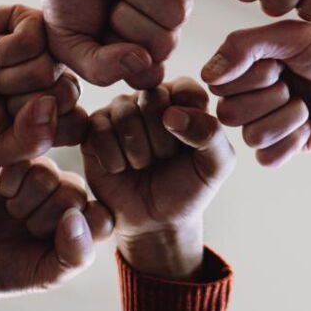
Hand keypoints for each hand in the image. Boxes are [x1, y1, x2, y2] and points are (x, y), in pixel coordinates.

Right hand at [0, 5, 85, 164]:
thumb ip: (31, 142)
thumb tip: (51, 105)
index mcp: (61, 109)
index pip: (77, 125)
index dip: (38, 130)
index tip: (11, 124)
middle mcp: (61, 77)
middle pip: (66, 95)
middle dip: (21, 103)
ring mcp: (50, 48)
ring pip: (46, 70)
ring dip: (7, 78)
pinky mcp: (32, 20)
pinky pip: (31, 40)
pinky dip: (3, 51)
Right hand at [0, 161, 113, 310]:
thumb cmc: (10, 271)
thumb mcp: (46, 275)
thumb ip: (74, 255)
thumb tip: (75, 218)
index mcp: (84, 223)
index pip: (100, 216)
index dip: (74, 231)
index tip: (50, 245)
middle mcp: (67, 196)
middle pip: (73, 192)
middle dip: (41, 219)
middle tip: (24, 229)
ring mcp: (42, 177)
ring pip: (46, 174)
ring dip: (22, 201)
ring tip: (12, 212)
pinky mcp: (15, 163)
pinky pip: (21, 161)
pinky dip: (7, 183)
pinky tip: (0, 194)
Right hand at [34, 0, 197, 88]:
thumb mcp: (67, 41)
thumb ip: (98, 67)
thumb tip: (143, 60)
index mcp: (139, 54)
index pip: (149, 74)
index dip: (122, 54)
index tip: (101, 32)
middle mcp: (164, 31)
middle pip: (164, 45)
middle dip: (127, 19)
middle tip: (111, 1)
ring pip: (176, 12)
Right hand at [81, 78, 234, 279]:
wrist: (156, 222)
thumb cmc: (189, 188)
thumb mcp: (216, 165)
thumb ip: (210, 133)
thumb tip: (171, 114)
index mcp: (185, 98)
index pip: (184, 88)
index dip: (187, 122)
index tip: (189, 146)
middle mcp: (150, 98)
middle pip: (151, 98)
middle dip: (162, 140)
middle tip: (164, 159)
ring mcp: (120, 111)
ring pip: (124, 114)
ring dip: (138, 152)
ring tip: (144, 165)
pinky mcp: (94, 129)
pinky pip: (99, 131)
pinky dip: (114, 159)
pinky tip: (122, 169)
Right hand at [201, 22, 310, 166]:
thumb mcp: (292, 37)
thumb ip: (245, 46)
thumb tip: (206, 76)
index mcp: (248, 65)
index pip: (218, 83)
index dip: (250, 76)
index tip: (281, 63)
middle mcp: (252, 93)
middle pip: (229, 113)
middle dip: (269, 98)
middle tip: (296, 84)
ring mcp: (268, 121)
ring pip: (250, 136)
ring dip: (285, 119)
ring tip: (307, 105)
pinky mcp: (287, 146)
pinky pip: (267, 158)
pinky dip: (289, 143)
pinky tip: (308, 128)